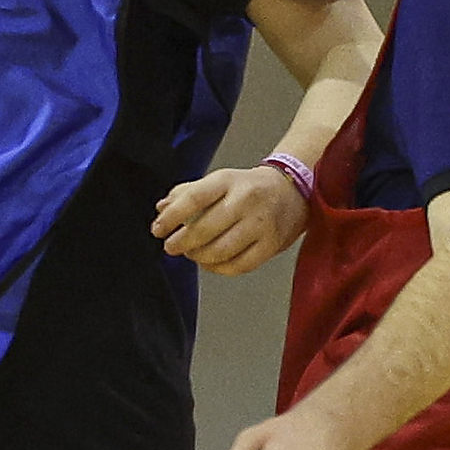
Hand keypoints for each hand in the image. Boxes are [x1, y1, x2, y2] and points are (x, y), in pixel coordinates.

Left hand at [152, 159, 307, 275]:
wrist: (292, 191)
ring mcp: (261, 224)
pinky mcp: (271, 245)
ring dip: (198, 257)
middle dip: (181, 243)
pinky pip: (238, 265)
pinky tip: (210, 262)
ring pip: (220, 251)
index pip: (194, 198)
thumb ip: (187, 193)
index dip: (171, 217)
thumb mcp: (218, 181)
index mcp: (228, 181)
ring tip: (191, 253)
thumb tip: (162, 208)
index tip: (157, 229)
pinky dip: (218, 268)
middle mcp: (246, 201)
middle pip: (204, 229)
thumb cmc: (248, 188)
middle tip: (171, 246)